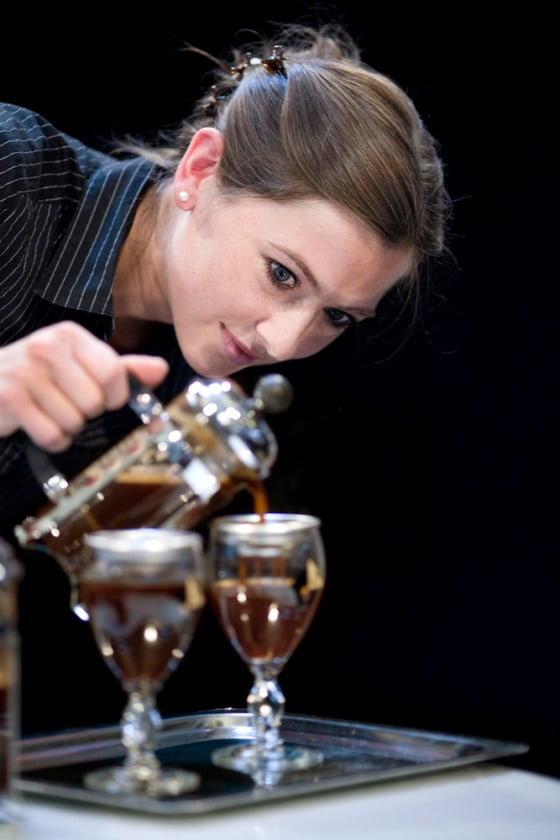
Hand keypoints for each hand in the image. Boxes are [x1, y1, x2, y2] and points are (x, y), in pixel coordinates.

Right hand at [0, 321, 168, 450]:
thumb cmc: (38, 374)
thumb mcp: (80, 363)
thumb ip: (121, 368)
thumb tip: (161, 369)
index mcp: (70, 336)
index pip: (113, 373)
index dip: (115, 396)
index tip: (105, 398)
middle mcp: (46, 348)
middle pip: (95, 402)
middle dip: (87, 412)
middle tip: (68, 402)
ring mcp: (25, 373)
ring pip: (74, 421)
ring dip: (67, 427)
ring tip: (50, 411)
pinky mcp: (10, 399)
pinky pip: (52, 435)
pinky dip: (52, 440)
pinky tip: (40, 423)